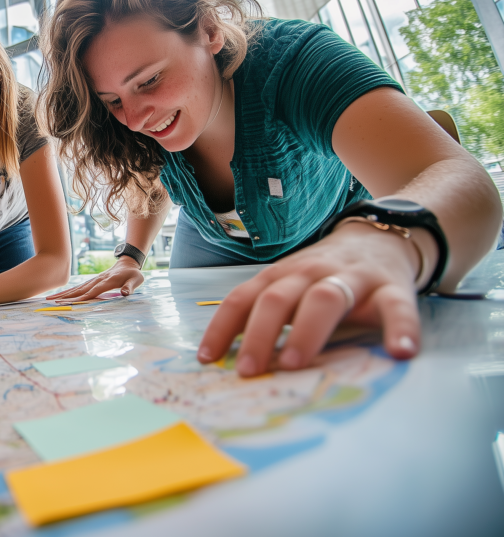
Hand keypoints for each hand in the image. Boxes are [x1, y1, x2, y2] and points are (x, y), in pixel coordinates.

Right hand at [46, 256, 144, 301]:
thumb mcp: (136, 280)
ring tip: (50, 299)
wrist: (128, 264)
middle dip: (66, 297)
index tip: (69, 303)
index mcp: (107, 281)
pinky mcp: (92, 282)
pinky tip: (60, 296)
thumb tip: (125, 293)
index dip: (81, 297)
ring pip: (76, 288)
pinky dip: (68, 292)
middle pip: (79, 290)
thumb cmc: (133, 274)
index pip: (92, 291)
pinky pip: (78, 288)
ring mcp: (93, 280)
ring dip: (63, 294)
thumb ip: (130, 287)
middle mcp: (97, 280)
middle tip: (53, 302)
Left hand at [197, 222, 423, 376]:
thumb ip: (266, 314)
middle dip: (259, 334)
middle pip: (278, 299)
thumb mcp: (291, 286)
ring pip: (325, 299)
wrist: (382, 237)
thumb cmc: (325, 276)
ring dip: (306, 332)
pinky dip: (400, 329)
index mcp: (281, 275)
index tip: (207, 358)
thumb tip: (229, 359)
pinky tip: (402, 352)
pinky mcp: (392, 287)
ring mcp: (352, 278)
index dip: (223, 326)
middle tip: (248, 371)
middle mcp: (310, 273)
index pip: (244, 298)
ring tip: (295, 364)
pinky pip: (396, 308)